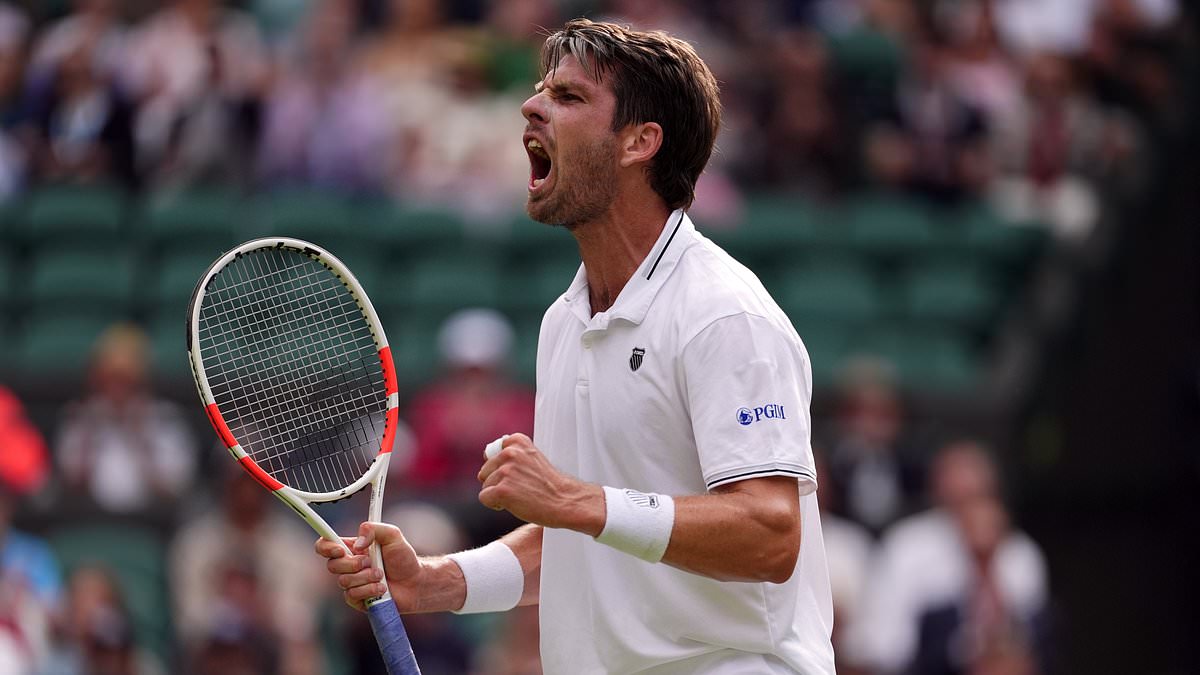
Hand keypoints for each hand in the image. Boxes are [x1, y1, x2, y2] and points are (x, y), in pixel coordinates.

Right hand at [314, 522, 422, 611]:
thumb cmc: (404, 558)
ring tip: (381, 576)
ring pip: (343, 581)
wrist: (416, 582)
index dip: (326, 547)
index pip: (325, 545)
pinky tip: (381, 588)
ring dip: (365, 578)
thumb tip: (357, 544)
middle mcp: (348, 566)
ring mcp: (352, 583)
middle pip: (332, 565)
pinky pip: (351, 595)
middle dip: (352, 564)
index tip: (340, 550)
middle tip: (370, 562)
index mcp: (352, 548)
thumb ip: (374, 530)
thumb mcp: (392, 535)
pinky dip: (368, 590)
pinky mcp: (357, 599)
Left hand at [477, 433, 604, 535]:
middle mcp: (510, 453)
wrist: (564, 501)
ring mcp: (505, 471)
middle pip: (485, 472)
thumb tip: (485, 454)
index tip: (518, 475)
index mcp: (517, 442)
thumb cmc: (548, 484)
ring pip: (485, 486)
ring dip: (499, 494)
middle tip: (520, 488)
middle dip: (498, 482)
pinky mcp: (502, 490)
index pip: (491, 454)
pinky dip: (495, 504)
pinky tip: (513, 504)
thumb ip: (512, 454)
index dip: (501, 469)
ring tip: (520, 496)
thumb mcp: (531, 458)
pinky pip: (484, 498)